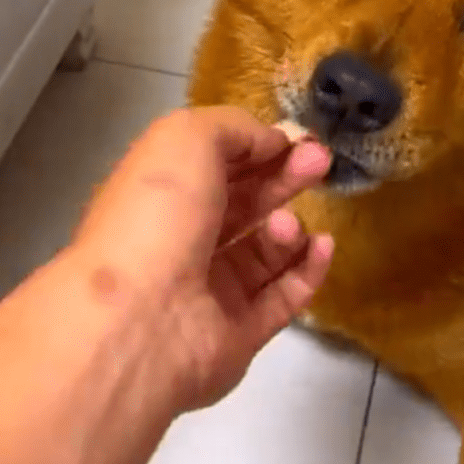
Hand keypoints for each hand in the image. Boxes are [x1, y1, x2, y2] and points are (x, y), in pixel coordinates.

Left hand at [70, 106, 333, 412]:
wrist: (141, 320)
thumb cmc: (157, 216)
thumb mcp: (186, 139)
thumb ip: (233, 129)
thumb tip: (273, 142)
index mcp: (158, 194)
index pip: (213, 165)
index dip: (255, 147)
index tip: (296, 138)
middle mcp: (180, 241)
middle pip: (243, 204)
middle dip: (282, 178)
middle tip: (320, 162)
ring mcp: (209, 292)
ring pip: (263, 252)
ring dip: (288, 227)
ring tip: (287, 224)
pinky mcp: (238, 334)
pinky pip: (282, 298)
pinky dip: (307, 270)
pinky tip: (323, 246)